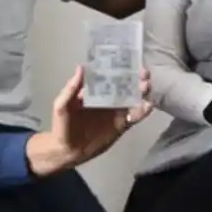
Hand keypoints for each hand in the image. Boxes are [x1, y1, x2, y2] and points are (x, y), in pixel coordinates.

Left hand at [26, 66, 153, 175]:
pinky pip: (135, 116)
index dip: (119, 68)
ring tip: (147, 86)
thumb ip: (71, 88)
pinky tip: (149, 105)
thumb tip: (81, 67)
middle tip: (144, 73)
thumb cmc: (62, 126)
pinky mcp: (122, 125)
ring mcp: (116, 111)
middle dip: (136, 78)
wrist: (68, 151)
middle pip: (125, 85)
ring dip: (142, 92)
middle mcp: (108, 98)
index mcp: (95, 91)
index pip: (109, 75)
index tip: (129, 60)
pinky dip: (143, 111)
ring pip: (133, 98)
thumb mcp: (62, 105)